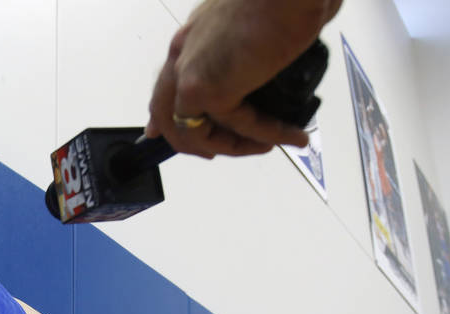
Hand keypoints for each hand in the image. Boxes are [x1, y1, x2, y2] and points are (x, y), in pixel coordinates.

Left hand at [145, 0, 339, 157]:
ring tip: (267, 146)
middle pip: (167, 114)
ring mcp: (189, 72)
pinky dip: (266, 136)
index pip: (166, 84)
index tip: (157, 135)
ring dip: (233, 147)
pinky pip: (234, 128)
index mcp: (193, 36)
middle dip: (190, 143)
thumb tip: (272, 61)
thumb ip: (252, 48)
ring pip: (195, 132)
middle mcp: (183, 53)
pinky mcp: (207, 88)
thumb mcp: (259, 23)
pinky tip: (292, 136)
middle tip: (215, 154)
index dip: (162, 116)